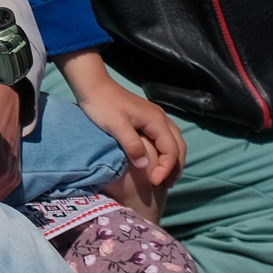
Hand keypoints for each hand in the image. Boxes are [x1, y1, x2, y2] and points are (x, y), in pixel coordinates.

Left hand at [60, 55, 184, 193]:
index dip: (166, 168)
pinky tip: (156, 161)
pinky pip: (165, 138)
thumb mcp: (116, 126)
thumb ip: (132, 145)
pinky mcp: (148, 118)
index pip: (171, 150)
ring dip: (172, 160)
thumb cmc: (102, 105)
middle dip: (175, 167)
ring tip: (164, 177)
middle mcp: (161, 118)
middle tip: (165, 186)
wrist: (93, 86)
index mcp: (156, 121)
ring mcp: (155, 117)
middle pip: (179, 147)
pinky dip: (166, 152)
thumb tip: (145, 165)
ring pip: (174, 141)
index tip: (155, 183)